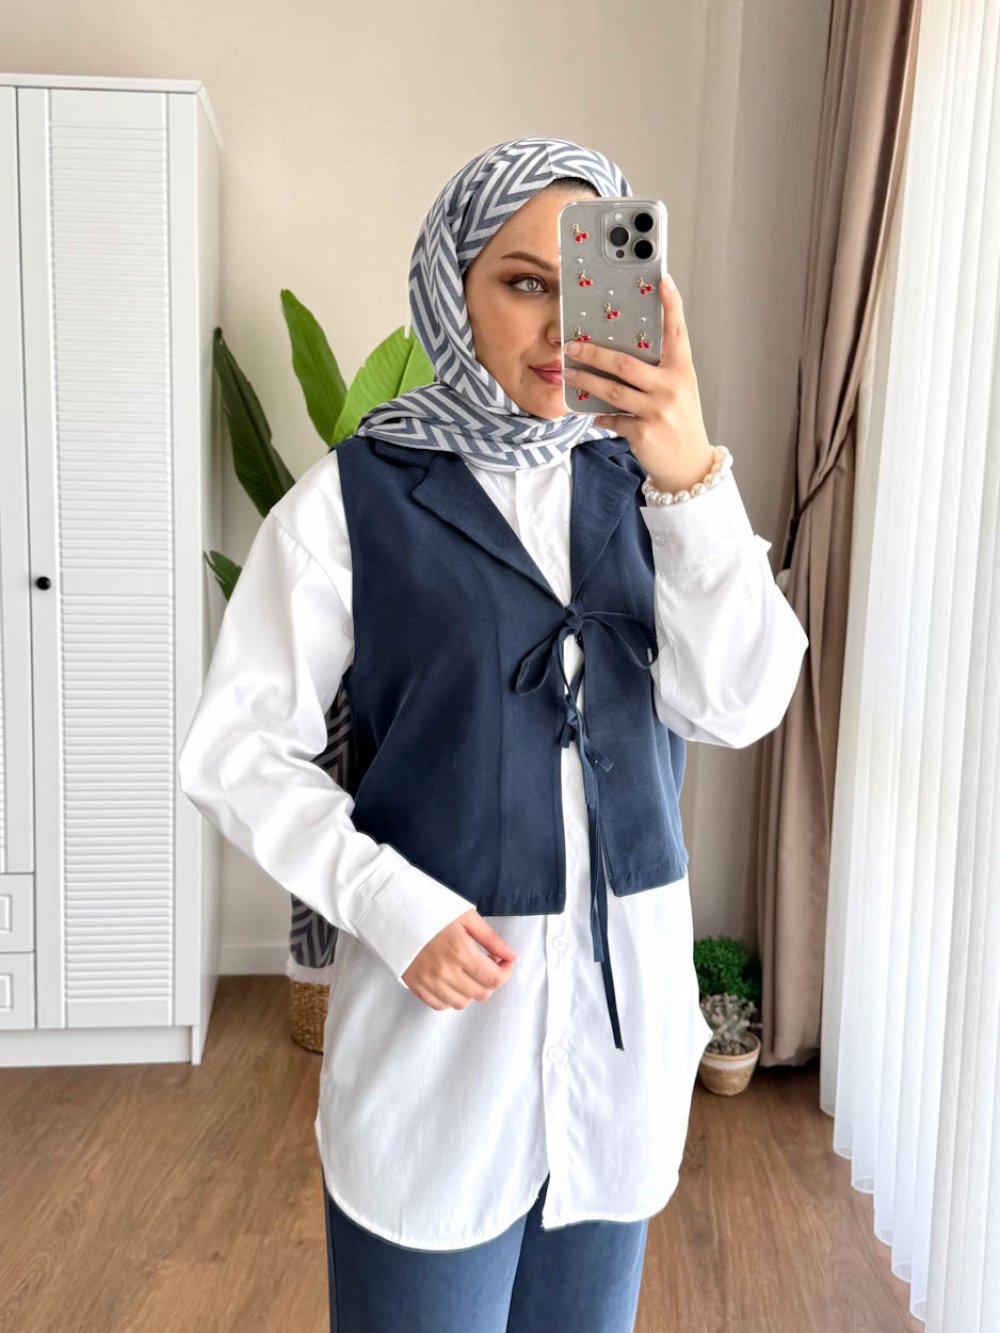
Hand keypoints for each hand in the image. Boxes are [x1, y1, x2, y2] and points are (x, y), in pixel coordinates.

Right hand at [402, 908, 517, 1010]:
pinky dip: (451, 997)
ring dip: (472, 990)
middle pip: (481, 993)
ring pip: (462, 1003)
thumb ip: (491, 939)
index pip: (494, 978)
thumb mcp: (466, 916)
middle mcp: (445, 971)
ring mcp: (428, 982)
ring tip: (468, 971)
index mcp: (460, 951)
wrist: (393, 909)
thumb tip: (511, 956)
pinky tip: (452, 980)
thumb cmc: (429, 907)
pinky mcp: (415, 986)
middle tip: (487, 964)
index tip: (504, 962)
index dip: (506, 972)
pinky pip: (440, 1005)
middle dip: (491, 980)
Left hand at [562, 274, 715, 492]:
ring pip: (612, 391)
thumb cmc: (680, 421)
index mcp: (682, 371)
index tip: (662, 280)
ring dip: (586, 381)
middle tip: (572, 345)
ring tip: (569, 374)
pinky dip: (599, 416)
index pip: (677, 331)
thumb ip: (659, 370)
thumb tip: (620, 352)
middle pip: (626, 363)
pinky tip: (591, 413)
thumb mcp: (679, 390)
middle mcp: (672, 387)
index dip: (671, 305)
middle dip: (594, 353)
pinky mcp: (644, 432)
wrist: (689, 465)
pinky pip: (612, 418)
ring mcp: (658, 411)